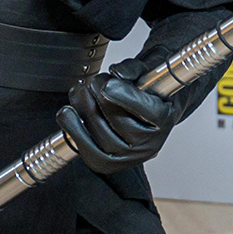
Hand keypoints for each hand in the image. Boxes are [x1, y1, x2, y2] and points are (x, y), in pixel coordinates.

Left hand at [57, 72, 181, 173]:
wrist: (146, 116)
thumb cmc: (145, 93)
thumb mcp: (145, 73)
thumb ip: (132, 70)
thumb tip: (116, 73)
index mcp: (163, 119)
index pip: (142, 107)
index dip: (121, 93)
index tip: (108, 83)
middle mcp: (148, 143)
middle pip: (116, 118)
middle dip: (98, 93)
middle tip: (94, 82)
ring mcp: (128, 157)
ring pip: (98, 132)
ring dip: (83, 106)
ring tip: (81, 92)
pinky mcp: (107, 164)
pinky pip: (85, 148)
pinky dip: (72, 128)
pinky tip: (68, 114)